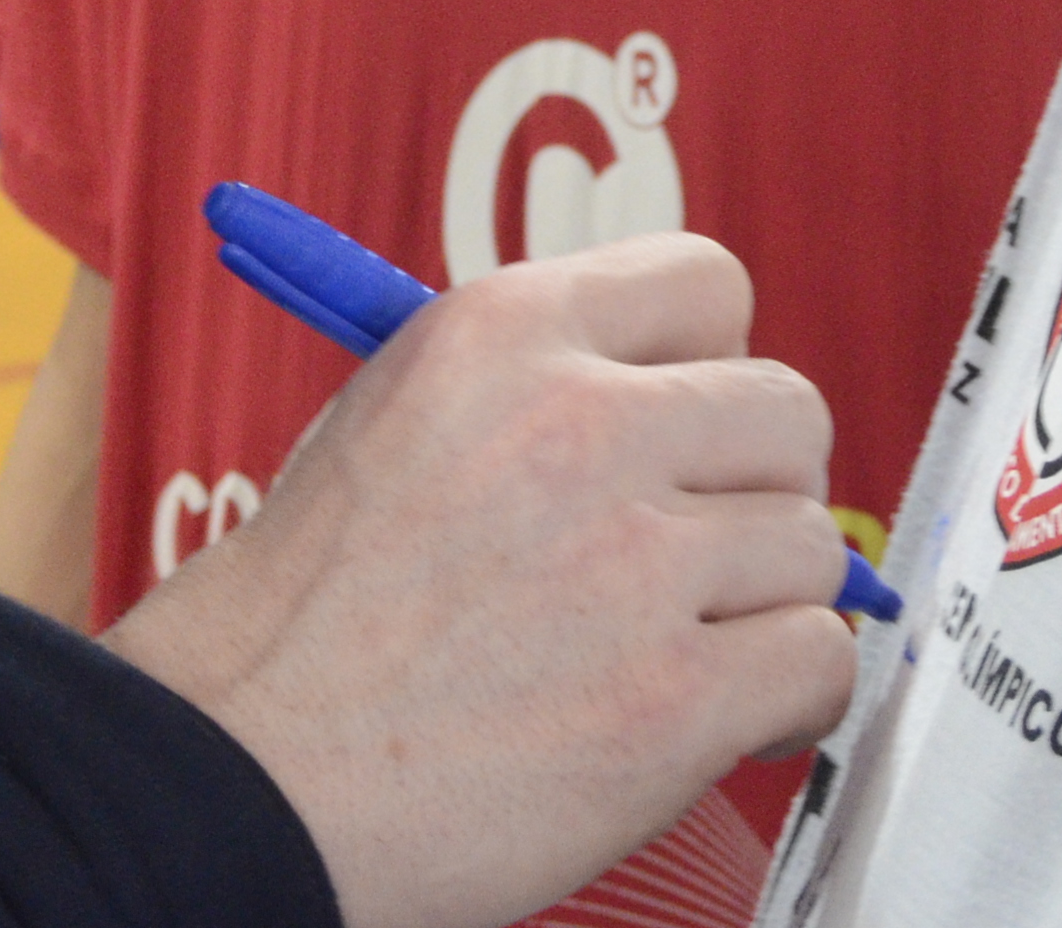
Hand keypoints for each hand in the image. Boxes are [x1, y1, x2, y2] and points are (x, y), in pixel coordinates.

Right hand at [103, 230, 857, 927]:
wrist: (241, 776)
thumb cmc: (294, 627)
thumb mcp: (389, 421)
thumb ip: (528, 390)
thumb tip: (661, 398)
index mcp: (501, 332)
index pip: (708, 284)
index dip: (711, 366)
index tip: (695, 426)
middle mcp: (578, 421)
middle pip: (788, 411)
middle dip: (757, 489)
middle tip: (705, 552)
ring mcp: (633, 560)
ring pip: (815, 544)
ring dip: (767, 605)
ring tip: (692, 647)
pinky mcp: (673, 697)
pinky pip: (820, 663)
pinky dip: (788, 702)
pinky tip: (720, 719)